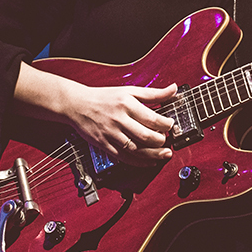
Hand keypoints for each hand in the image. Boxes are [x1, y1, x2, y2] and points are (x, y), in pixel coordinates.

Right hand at [63, 81, 177, 165]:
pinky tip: (149, 162)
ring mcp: (111, 134)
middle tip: (168, 142)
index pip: (152, 118)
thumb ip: (153, 93)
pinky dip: (138, 162)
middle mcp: (119, 120)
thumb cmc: (104, 97)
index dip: (166, 125)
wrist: (77, 105)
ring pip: (136, 149)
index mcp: (127, 104)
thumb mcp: (129, 91)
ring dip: (153, 154)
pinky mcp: (104, 144)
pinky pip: (123, 157)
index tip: (170, 126)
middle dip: (161, 141)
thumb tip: (174, 89)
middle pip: (145, 136)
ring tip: (164, 155)